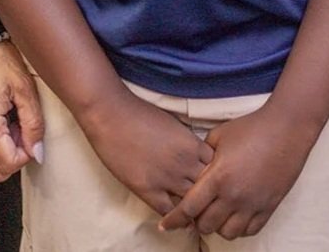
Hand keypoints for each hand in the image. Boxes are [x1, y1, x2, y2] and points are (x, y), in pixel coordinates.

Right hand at [0, 40, 43, 180]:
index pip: (7, 165)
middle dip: (15, 155)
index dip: (26, 155)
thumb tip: (37, 152)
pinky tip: (5, 116)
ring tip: (15, 118)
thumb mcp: (24, 87)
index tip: (33, 135)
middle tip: (25, 128)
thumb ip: (33, 123)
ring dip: (6, 148)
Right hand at [85, 86, 212, 217]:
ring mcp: (167, 178)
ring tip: (191, 211)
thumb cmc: (141, 113)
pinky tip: (173, 216)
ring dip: (191, 207)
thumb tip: (195, 154)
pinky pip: (167, 211)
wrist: (112, 115)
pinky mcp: (147, 189)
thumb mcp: (174, 123)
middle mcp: (184, 163)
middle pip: (207, 187)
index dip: (214, 173)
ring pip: (190, 203)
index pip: (216, 167)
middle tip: (204, 198)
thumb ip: (187, 141)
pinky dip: (172, 215)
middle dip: (207, 192)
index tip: (210, 177)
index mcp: (192, 144)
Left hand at [159, 103, 310, 239]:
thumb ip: (203, 154)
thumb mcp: (220, 135)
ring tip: (218, 213)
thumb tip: (193, 167)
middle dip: (197, 220)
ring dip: (218, 226)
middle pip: (206, 225)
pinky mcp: (269, 207)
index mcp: (218, 177)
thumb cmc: (251, 127)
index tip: (165, 225)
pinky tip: (236, 215)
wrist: (286, 129)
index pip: (189, 208)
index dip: (174, 219)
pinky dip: (239, 227)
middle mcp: (234, 195)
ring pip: (227, 233)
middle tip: (197, 210)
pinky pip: (249, 231)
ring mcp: (252, 204)